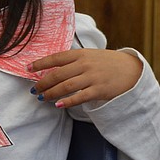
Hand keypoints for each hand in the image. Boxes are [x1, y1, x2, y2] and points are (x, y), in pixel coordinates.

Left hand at [28, 49, 142, 108]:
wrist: (131, 69)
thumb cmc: (106, 62)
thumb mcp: (90, 55)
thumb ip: (73, 60)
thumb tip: (51, 68)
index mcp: (81, 54)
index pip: (56, 57)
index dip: (40, 63)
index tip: (28, 68)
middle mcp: (85, 64)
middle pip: (58, 74)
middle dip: (43, 82)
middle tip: (34, 89)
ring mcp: (92, 77)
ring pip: (66, 86)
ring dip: (51, 93)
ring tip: (42, 97)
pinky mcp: (99, 90)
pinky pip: (80, 97)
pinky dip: (68, 101)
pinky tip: (58, 105)